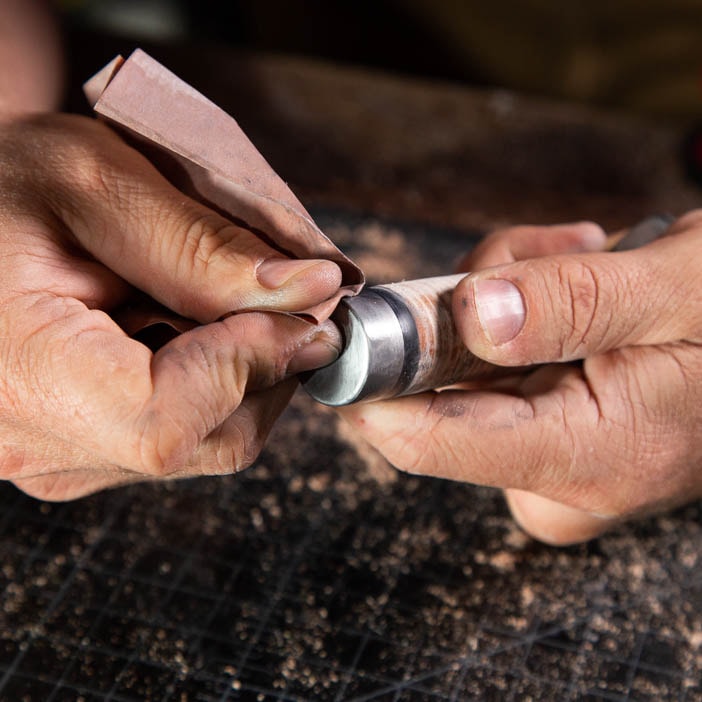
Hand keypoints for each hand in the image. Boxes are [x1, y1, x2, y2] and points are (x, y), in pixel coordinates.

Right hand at [0, 113, 341, 499]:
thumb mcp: (98, 183)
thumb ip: (208, 247)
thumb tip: (314, 293)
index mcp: (21, 378)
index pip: (170, 422)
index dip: (251, 365)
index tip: (295, 306)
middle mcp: (33, 444)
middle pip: (210, 442)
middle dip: (268, 366)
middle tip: (276, 296)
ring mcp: (57, 458)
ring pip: (208, 442)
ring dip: (243, 372)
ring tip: (208, 302)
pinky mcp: (79, 452)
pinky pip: (184, 435)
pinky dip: (213, 383)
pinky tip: (181, 328)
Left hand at [339, 215, 701, 544]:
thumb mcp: (679, 288)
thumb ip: (575, 302)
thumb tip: (472, 314)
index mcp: (589, 459)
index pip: (426, 441)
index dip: (375, 378)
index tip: (357, 320)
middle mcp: (558, 476)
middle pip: (437, 394)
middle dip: (465, 308)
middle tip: (537, 254)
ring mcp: (551, 455)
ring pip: (461, 365)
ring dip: (499, 293)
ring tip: (580, 249)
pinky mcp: (549, 427)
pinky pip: (489, 360)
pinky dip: (513, 303)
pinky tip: (572, 265)